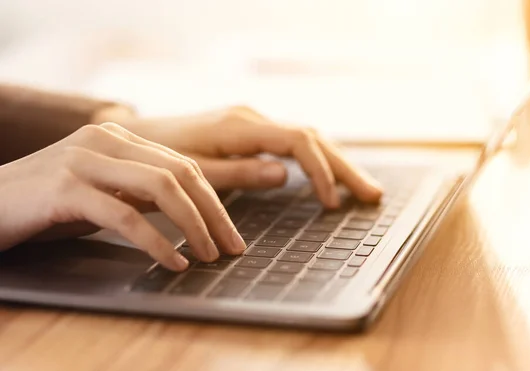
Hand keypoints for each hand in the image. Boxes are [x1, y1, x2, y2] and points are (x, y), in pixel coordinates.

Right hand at [0, 123, 245, 270]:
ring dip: (193, 225)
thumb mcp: (100, 192)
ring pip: (161, 188)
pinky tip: (173, 261)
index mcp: (116, 137)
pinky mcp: (64, 190)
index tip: (230, 231)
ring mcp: (83, 161)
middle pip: (180, 173)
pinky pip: (125, 215)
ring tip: (209, 255)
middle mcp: (103, 140)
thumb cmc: (43, 204)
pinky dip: (156, 241)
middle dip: (213, 213)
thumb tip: (189, 211)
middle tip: (231, 246)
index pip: (182, 164)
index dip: (213, 200)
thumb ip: (139, 192)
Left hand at [123, 106, 382, 207]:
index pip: (297, 141)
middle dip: (343, 167)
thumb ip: (239, 173)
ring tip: (362, 189)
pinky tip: (329, 176)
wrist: (136, 137)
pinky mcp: (250, 132)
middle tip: (372, 195)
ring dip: (335, 164)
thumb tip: (285, 174)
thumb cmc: (157, 158)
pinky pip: (293, 143)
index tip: (331, 202)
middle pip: (312, 138)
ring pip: (307, 138)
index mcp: (239, 126)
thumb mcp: (193, 171)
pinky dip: (316, 161)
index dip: (319, 171)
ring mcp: (253, 123)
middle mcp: (251, 118)